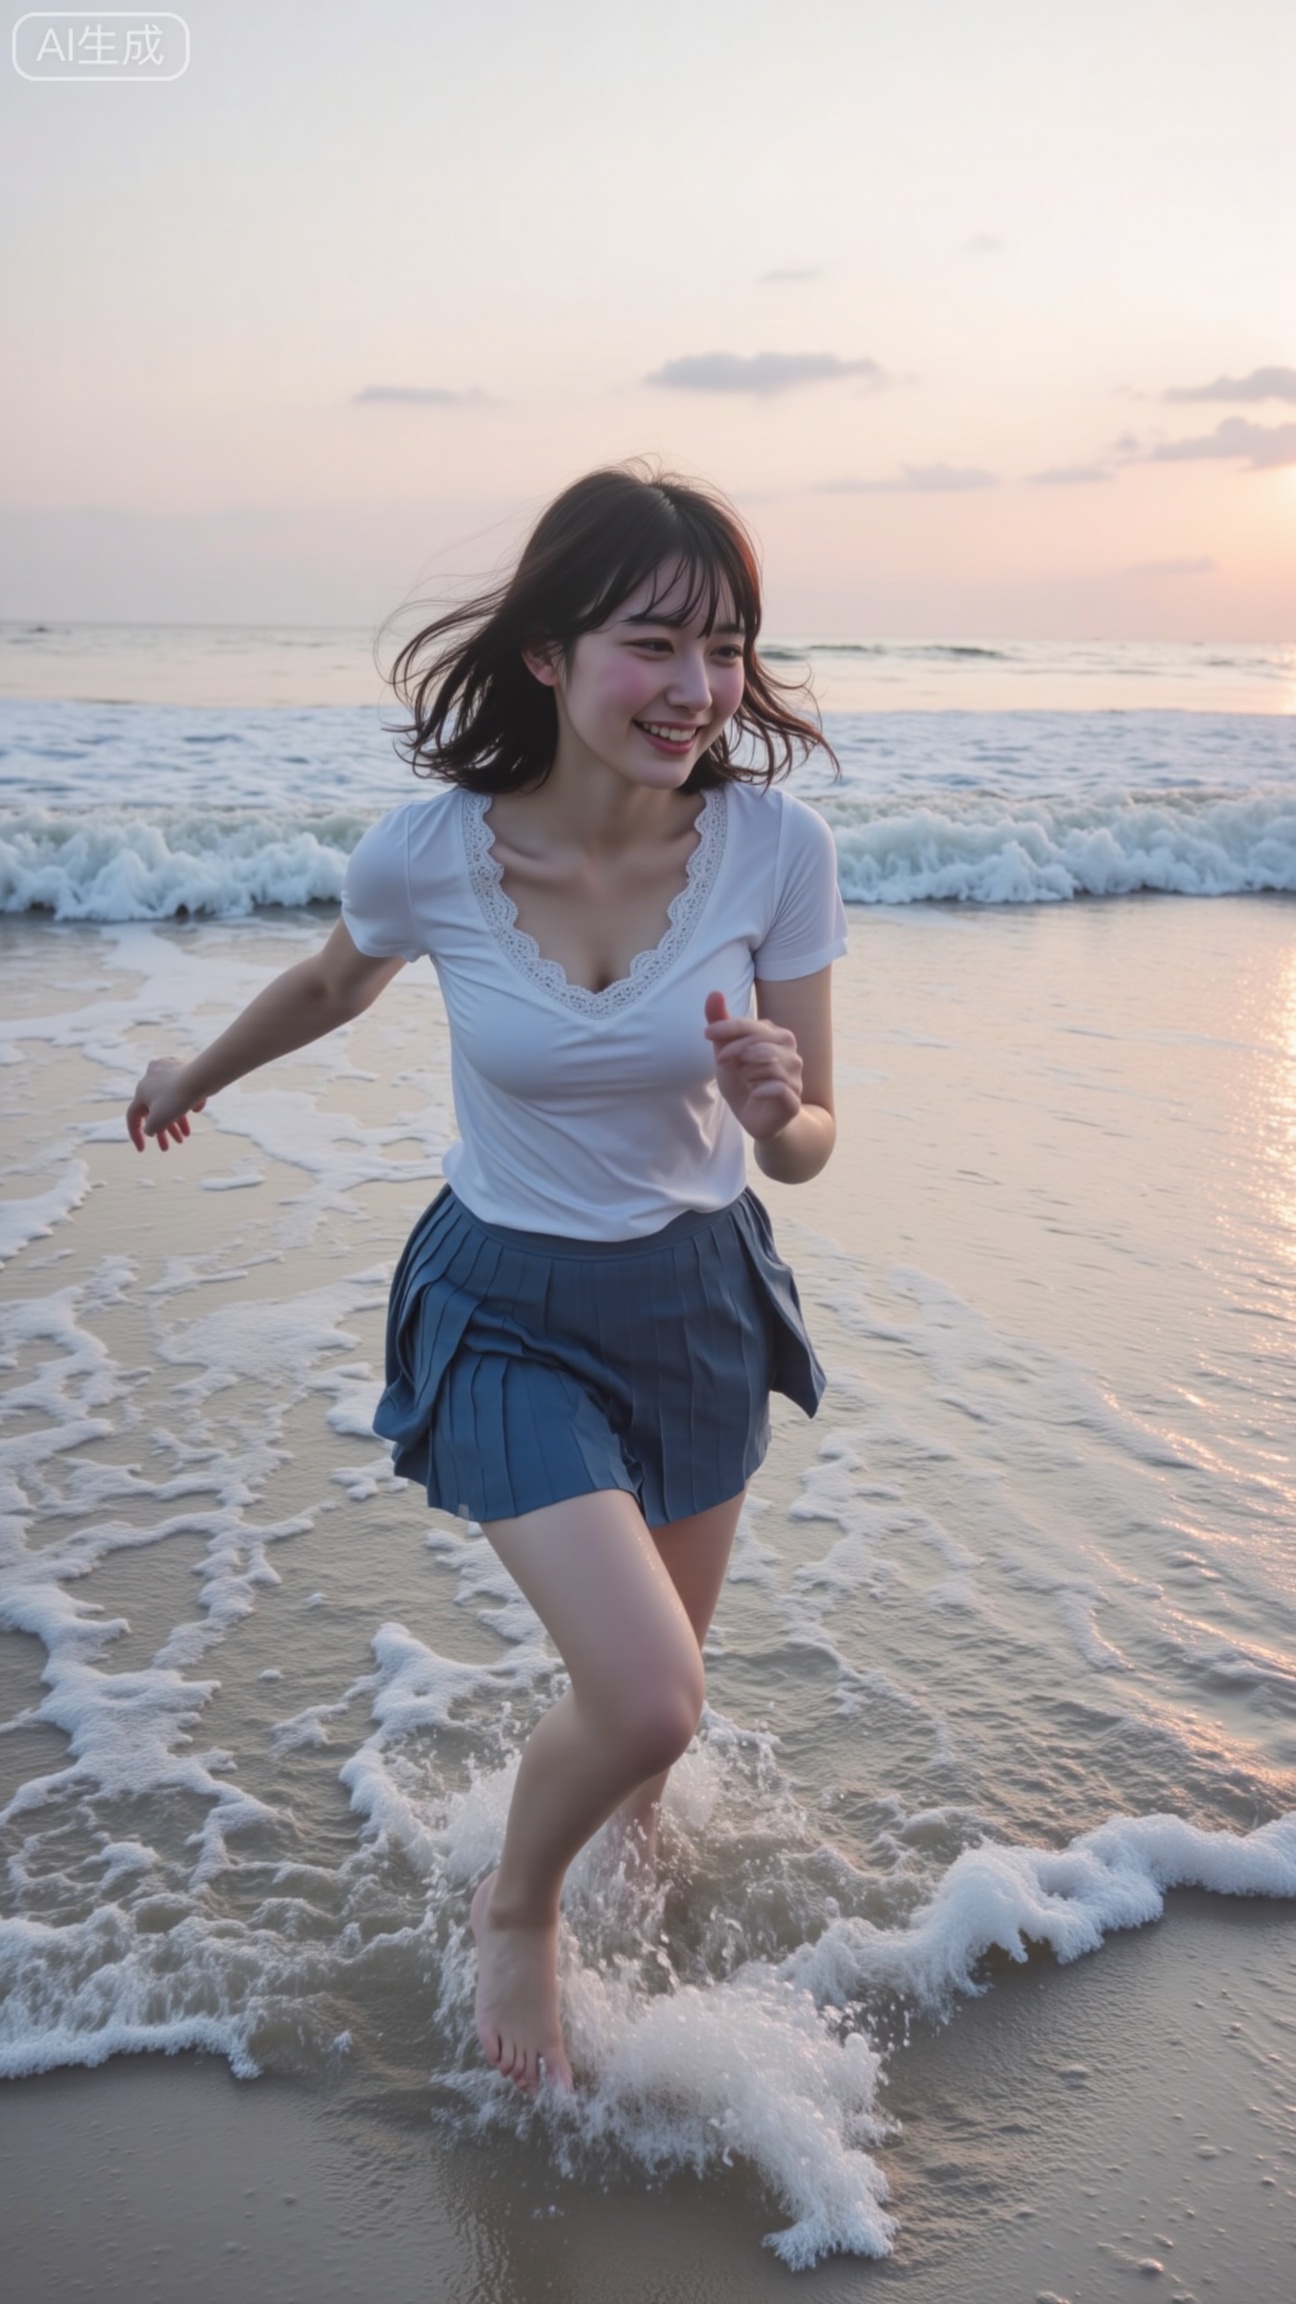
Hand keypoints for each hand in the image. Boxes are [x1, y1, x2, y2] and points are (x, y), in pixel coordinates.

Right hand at [126, 1059, 206, 1151]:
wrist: (202, 1075)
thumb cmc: (178, 1098)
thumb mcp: (159, 1120)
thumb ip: (150, 1128)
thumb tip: (150, 1129)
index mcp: (141, 1090)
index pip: (133, 1116)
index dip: (135, 1135)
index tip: (142, 1150)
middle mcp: (151, 1079)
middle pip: (154, 1111)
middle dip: (162, 1131)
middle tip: (167, 1149)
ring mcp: (168, 1073)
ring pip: (169, 1102)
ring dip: (176, 1122)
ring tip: (186, 1136)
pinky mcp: (184, 1069)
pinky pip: (183, 1092)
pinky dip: (188, 1104)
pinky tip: (197, 1108)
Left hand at [704, 991, 801, 1141]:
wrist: (756, 1118)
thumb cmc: (743, 1081)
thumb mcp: (725, 1052)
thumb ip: (721, 1023)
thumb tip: (714, 992)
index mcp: (776, 1035)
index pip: (750, 1025)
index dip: (727, 1027)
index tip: (706, 1034)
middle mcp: (790, 1051)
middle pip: (760, 1042)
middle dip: (735, 1051)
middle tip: (721, 1062)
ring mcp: (795, 1075)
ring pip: (769, 1064)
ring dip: (747, 1073)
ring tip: (744, 1080)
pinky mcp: (794, 1099)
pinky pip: (778, 1088)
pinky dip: (761, 1090)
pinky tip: (754, 1093)